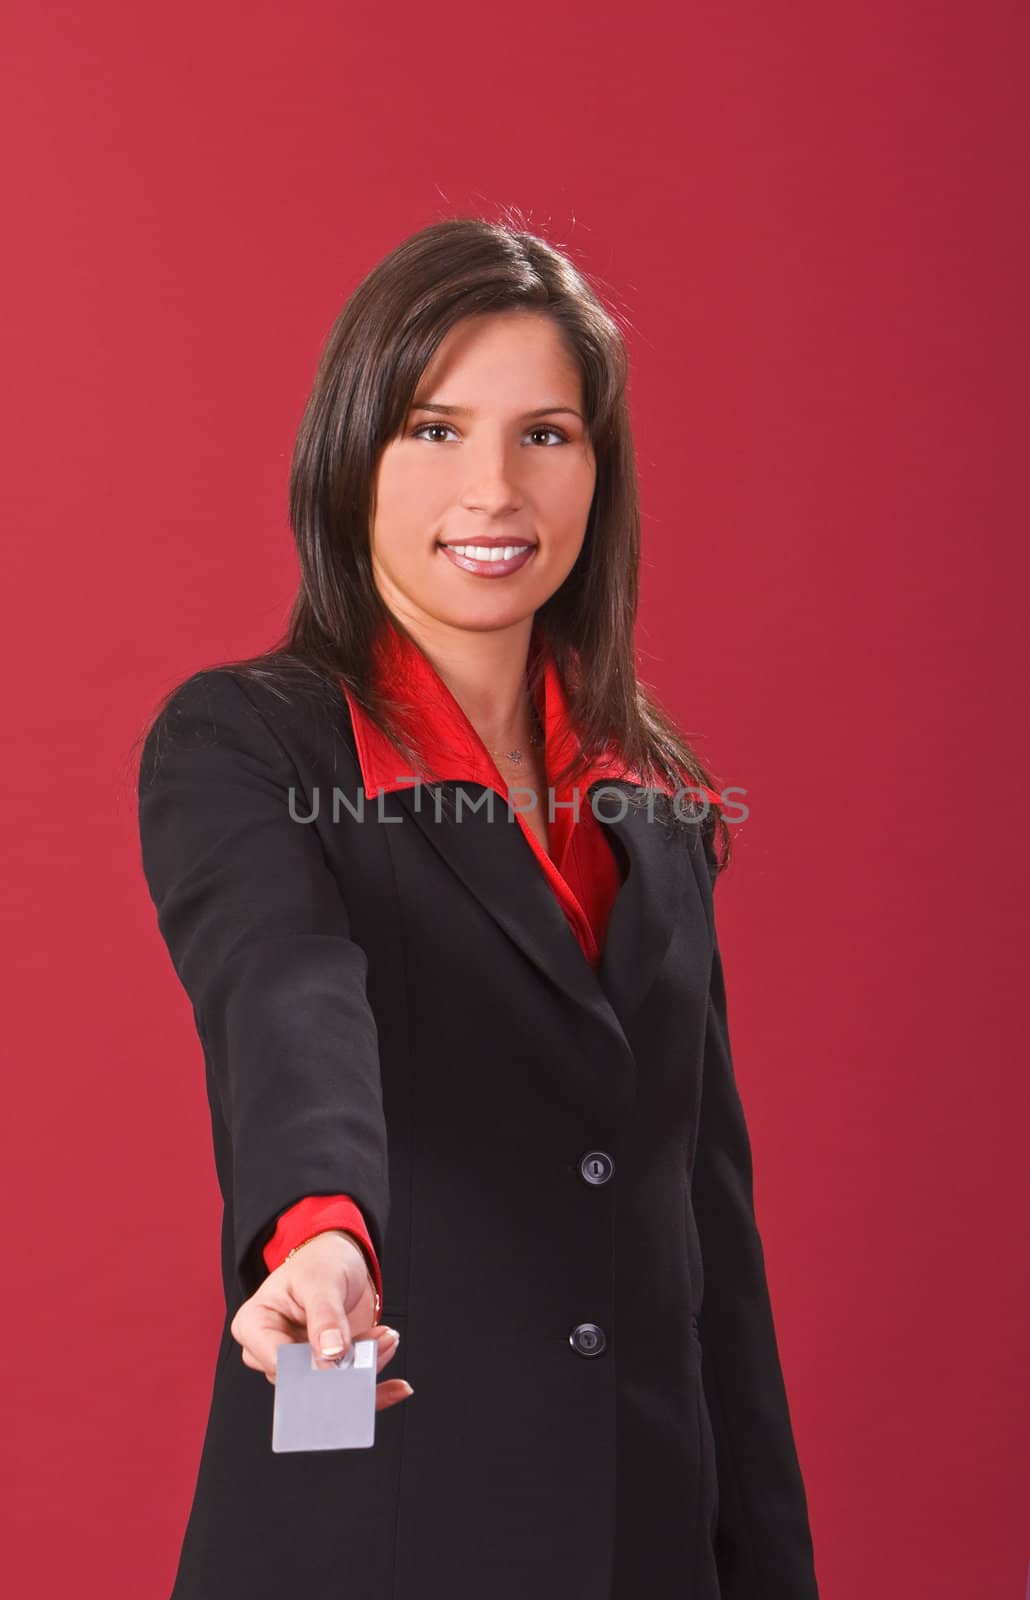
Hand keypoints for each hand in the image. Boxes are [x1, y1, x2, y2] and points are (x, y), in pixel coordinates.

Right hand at [229, 1230, 412, 1409]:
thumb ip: (325, 1317)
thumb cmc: (320, 1262)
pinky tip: (398, 1388)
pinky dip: (375, 1389)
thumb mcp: (322, 1281)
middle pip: (305, 1379)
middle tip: (379, 1345)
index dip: (310, 1363)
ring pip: (331, 1386)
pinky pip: (347, 1392)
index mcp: (255, 1325)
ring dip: (366, 1369)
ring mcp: (300, 1364)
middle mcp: (271, 1351)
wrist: (339, 1258)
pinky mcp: (325, 1371)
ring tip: (387, 1339)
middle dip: (346, 1368)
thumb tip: (329, 1356)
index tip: (342, 1354)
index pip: (277, 1360)